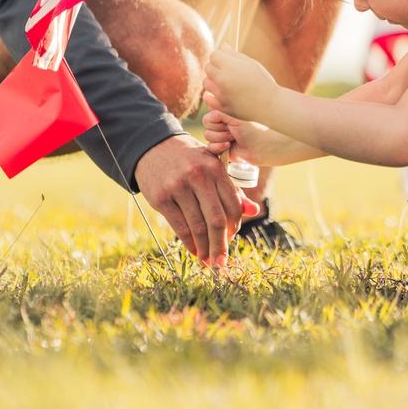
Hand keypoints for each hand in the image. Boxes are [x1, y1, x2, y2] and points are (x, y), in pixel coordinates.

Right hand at [134, 133, 243, 266]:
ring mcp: (178, 187)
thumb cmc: (189, 159)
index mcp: (215, 169)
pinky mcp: (161, 198)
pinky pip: (179, 227)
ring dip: (204, 249)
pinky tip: (194, 250)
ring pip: (198, 227)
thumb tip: (255, 211)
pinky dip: (189, 243)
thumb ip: (233, 189)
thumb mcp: (212, 166)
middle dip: (221, 246)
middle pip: (217, 221)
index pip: (233, 206)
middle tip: (222, 263)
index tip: (231, 239)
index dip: (235, 227)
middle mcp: (198, 177)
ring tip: (207, 260)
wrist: (153, 146)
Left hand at [203, 45, 275, 122]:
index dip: (220, 56)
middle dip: (215, 67)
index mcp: (230, 66)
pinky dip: (210, 95)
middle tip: (227, 71)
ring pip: (206, 82)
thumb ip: (235, 55)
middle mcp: (223, 79)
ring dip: (212, 80)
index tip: (226, 60)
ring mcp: (221, 94)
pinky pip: (207, 98)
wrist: (270, 105)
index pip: (213, 55)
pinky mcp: (221, 107)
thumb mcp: (252, 64)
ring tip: (224, 83)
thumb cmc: (263, 82)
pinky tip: (219, 93)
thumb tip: (223, 46)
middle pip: (208, 67)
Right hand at [203, 107, 300, 167]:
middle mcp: (223, 123)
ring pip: (207, 136)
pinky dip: (218, 147)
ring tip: (232, 138)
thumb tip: (206, 103)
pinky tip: (229, 146)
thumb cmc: (253, 127)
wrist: (263, 145)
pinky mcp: (222, 149)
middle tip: (231, 130)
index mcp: (227, 112)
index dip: (214, 116)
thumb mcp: (234, 115)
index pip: (210, 110)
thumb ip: (218, 110)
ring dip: (219, 137)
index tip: (225, 118)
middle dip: (218, 127)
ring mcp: (222, 136)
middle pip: (206, 123)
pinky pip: (210, 148)